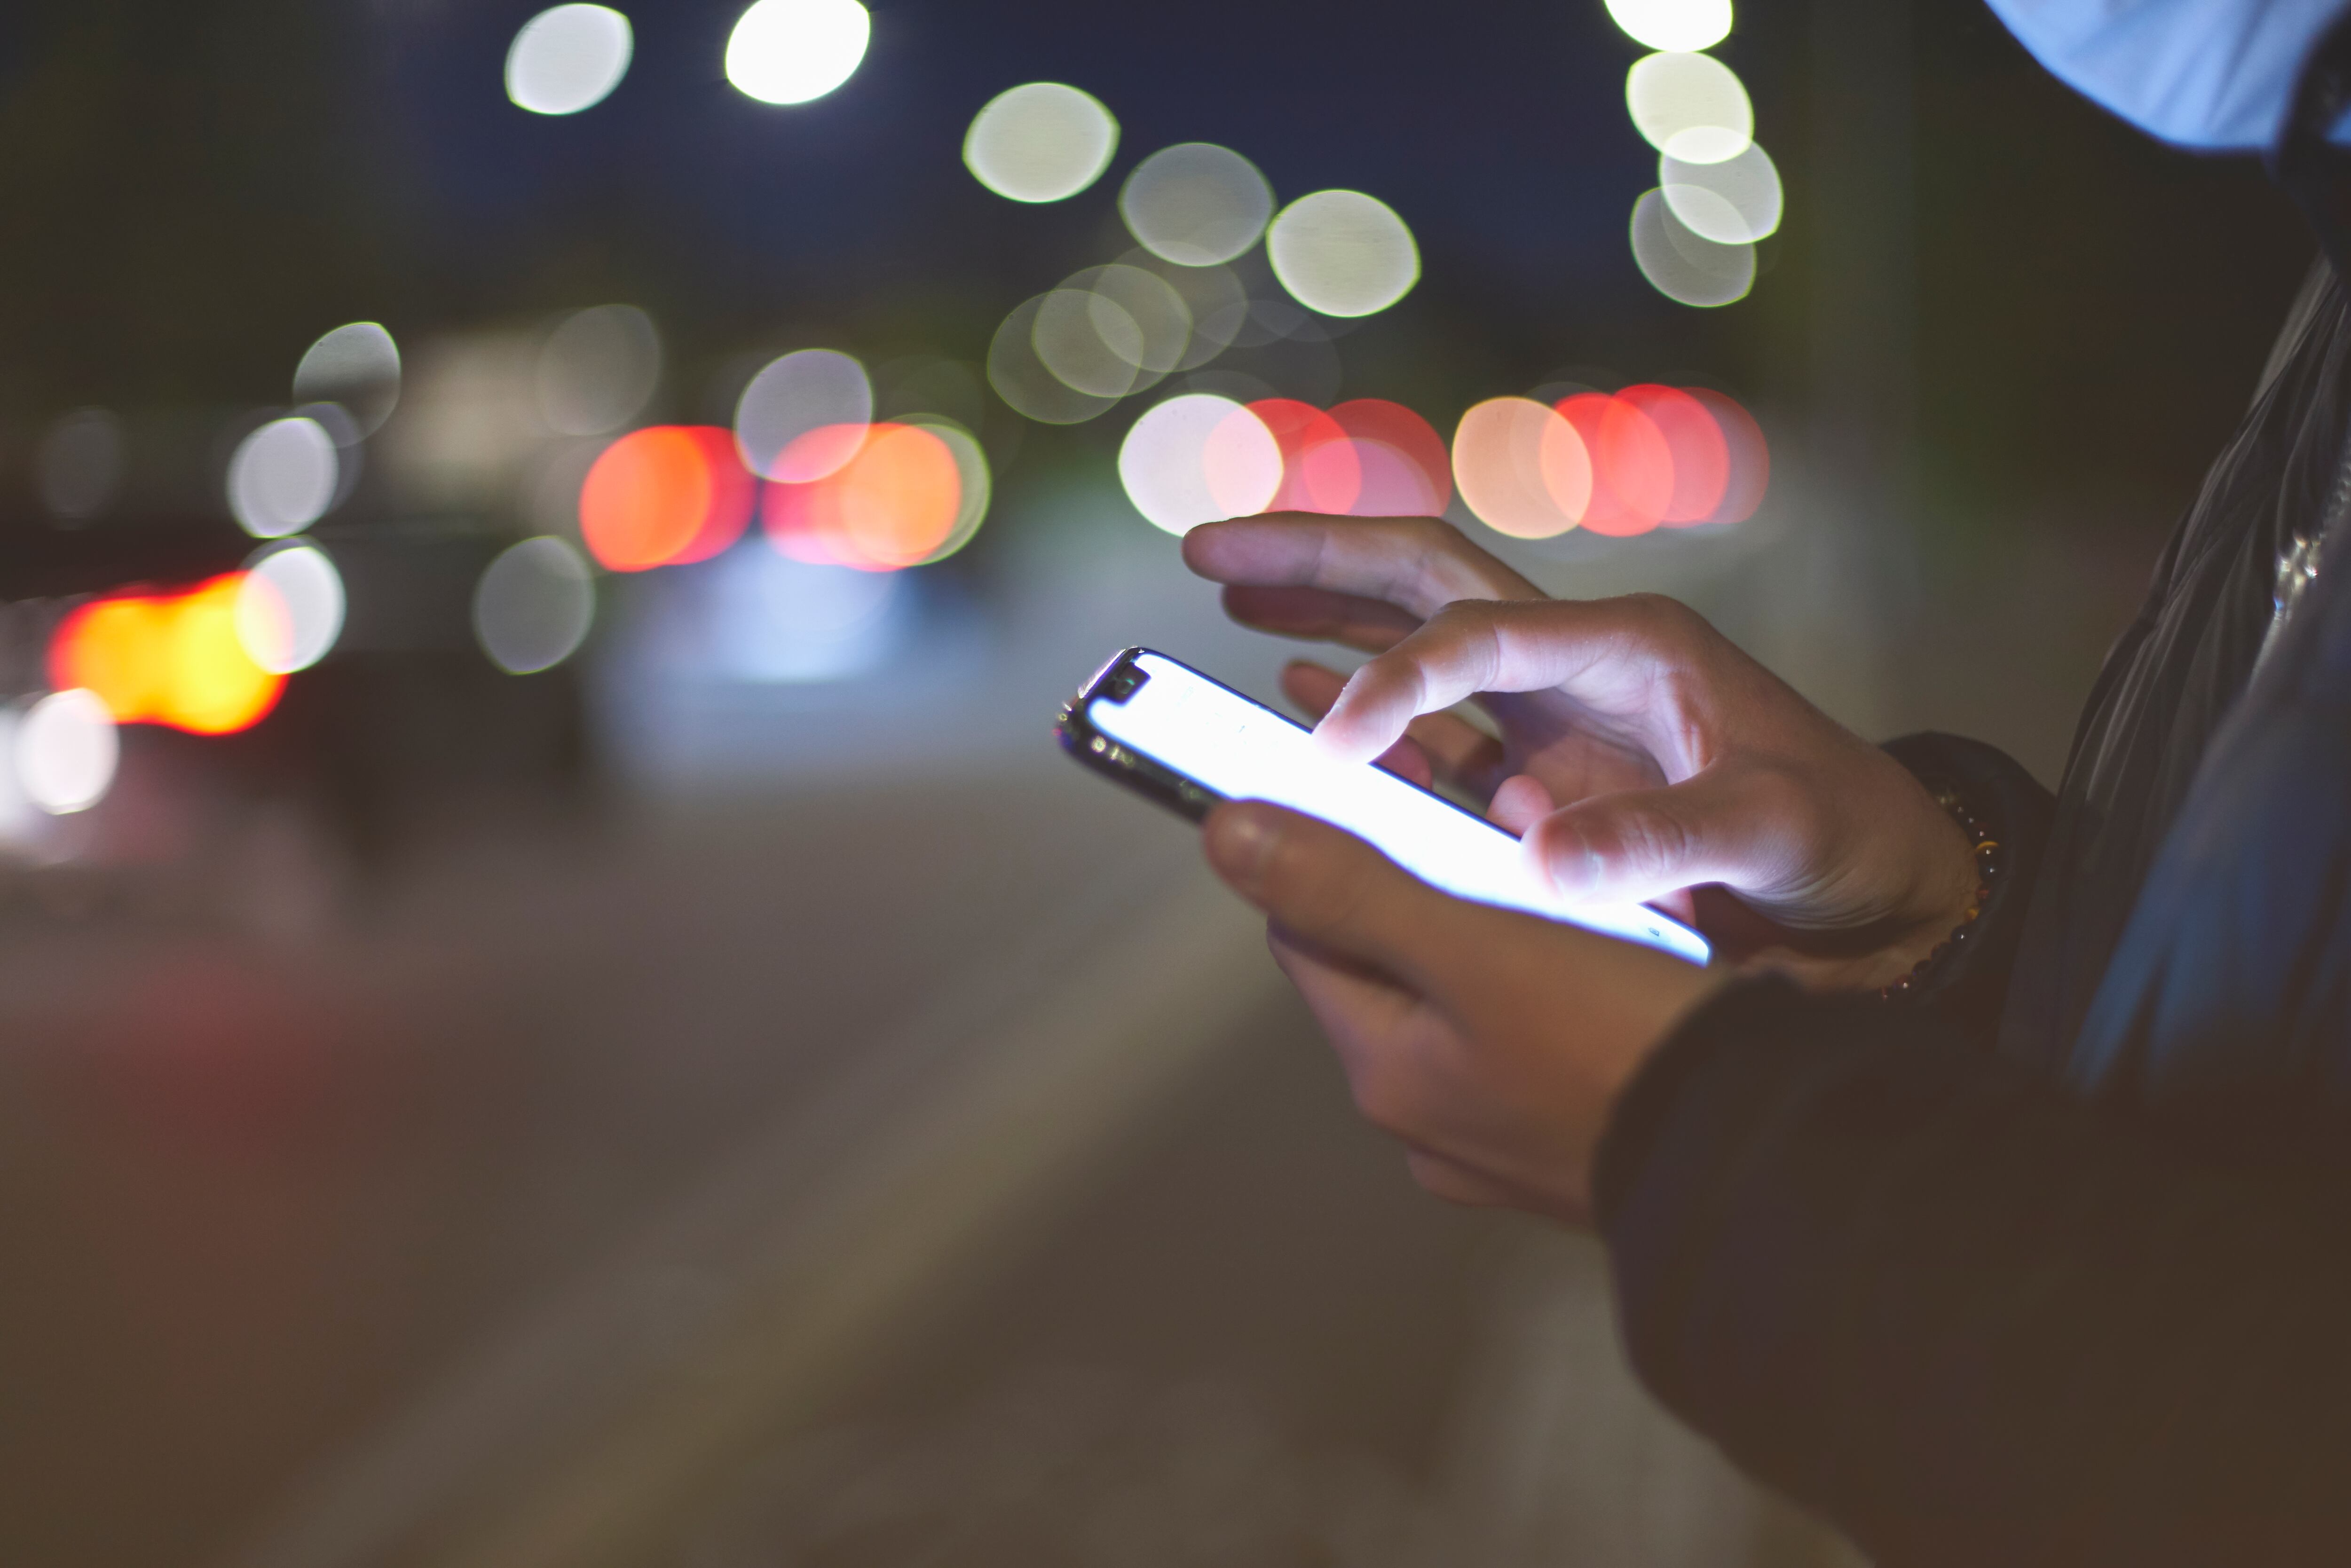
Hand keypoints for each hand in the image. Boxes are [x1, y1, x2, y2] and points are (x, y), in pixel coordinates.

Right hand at [1182, 514, 1977, 988]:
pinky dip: (1365, 689)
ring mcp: (1556, 701)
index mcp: (1629, 644)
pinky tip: (1299, 684)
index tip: (1330, 747)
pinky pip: (1437, 715)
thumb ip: (1664, 840)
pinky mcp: (1547, 756)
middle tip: (1205, 549)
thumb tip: (1536, 861)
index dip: (1394, 683)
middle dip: (1318, 557)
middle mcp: (1579, 654)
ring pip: (1417, 624)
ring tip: (1227, 590)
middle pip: (1426, 574)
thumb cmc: (1841, 835)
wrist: (1882, 871)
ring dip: (1323, 605)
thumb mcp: (1772, 830)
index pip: (1476, 635)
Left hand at [1203, 800, 1723, 1219]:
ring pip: (1478, 995)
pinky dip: (1569, 981)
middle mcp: (1429, 1116)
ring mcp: (1504, 1137)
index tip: (1387, 785)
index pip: (1311, 928)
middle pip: (1396, 961)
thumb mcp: (1472, 945)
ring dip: (1511, 928)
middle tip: (1508, 828)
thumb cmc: (1619, 1049)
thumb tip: (1226, 835)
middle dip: (1440, 883)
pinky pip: (1546, 1036)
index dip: (1337, 845)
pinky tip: (1622, 951)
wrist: (1768, 1157)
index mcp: (1386, 1069)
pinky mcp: (1576, 1137)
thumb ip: (1347, 886)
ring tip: (1576, 884)